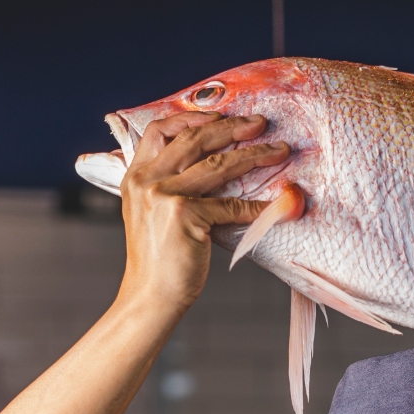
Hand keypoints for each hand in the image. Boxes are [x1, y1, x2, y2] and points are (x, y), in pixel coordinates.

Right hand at [117, 112, 289, 311]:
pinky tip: (273, 204)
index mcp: (135, 176)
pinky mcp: (184, 216)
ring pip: (217, 165)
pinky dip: (255, 205)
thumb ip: (168, 186)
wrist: (150, 296)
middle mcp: (146, 181)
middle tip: (260, 124)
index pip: (158, 130)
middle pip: (194, 139)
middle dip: (232, 128)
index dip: (191, 117)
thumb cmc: (158, 259)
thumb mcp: (151, 214)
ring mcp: (163, 196)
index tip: (220, 116)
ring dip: (254, 155)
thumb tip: (211, 165)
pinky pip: (230, 205)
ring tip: (278, 151)